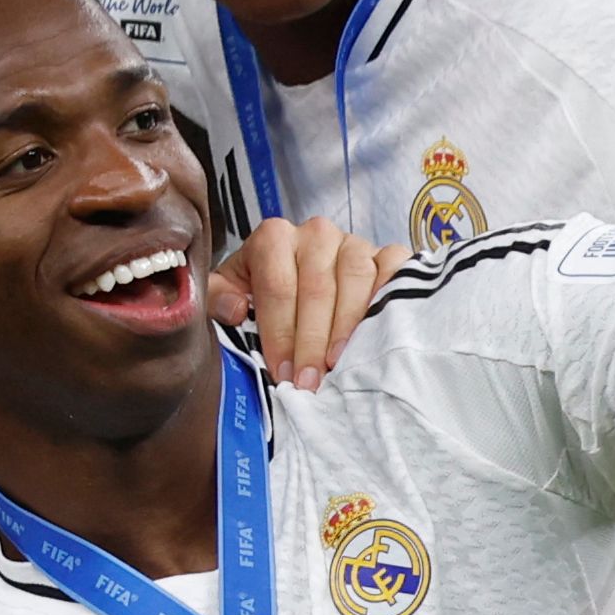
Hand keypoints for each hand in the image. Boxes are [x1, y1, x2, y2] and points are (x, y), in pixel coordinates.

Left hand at [203, 218, 409, 390]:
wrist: (303, 274)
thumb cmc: (265, 290)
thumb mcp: (232, 291)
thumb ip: (219, 299)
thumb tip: (235, 310)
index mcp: (273, 237)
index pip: (277, 288)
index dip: (279, 333)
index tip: (282, 372)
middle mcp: (316, 233)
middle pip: (316, 288)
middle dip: (310, 341)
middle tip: (309, 381)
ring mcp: (355, 241)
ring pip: (355, 280)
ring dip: (346, 328)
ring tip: (338, 365)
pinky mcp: (387, 253)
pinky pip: (394, 271)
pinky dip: (389, 300)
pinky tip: (378, 335)